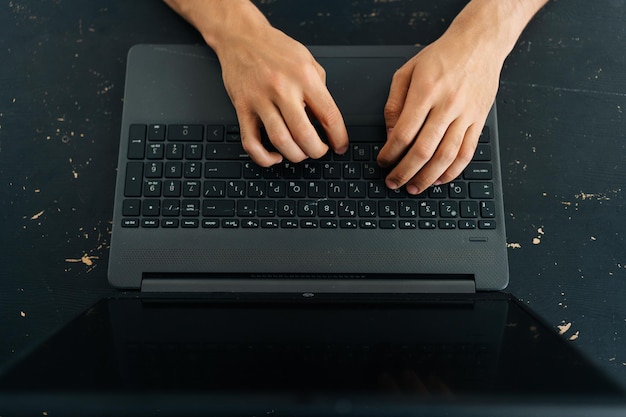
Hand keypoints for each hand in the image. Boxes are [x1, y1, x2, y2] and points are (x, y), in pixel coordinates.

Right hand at [218, 25, 348, 166]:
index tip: (340, 146)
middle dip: (317, 151)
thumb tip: (325, 119)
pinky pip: (251, 143)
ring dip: (295, 155)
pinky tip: (275, 156)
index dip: (338, 137)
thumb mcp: (308, 61)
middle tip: (319, 151)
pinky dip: (264, 158)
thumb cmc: (275, 49)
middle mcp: (282, 88)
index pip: (329, 115)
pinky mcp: (242, 108)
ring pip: (280, 141)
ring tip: (300, 153)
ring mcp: (260, 100)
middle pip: (304, 134)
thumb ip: (319, 89)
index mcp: (304, 76)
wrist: (241, 37)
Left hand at [377, 25, 502, 194]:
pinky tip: (439, 179)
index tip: (382, 161)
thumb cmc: (441, 56)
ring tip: (414, 187)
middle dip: (404, 172)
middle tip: (393, 182)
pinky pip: (467, 153)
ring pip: (446, 156)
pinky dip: (452, 171)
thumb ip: (394, 104)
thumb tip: (390, 135)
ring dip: (427, 177)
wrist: (479, 43)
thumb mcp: (407, 71)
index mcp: (425, 92)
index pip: (403, 133)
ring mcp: (466, 115)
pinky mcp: (480, 121)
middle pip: (423, 150)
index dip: (390, 153)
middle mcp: (447, 105)